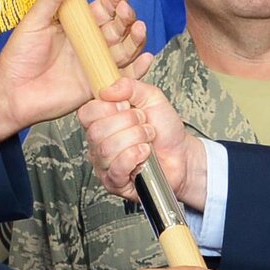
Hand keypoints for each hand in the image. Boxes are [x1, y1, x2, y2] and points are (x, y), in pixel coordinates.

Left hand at [0, 0, 151, 138]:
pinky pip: (123, 76)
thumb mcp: (34, 22)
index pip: (102, 10)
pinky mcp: (98, 84)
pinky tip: (146, 58)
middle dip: (126, 17)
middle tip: (125, 12)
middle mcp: (89, 43)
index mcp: (76, 26)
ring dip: (135, 38)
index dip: (112, 1)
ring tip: (139, 29)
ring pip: (124, 49)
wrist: (12, 93)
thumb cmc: (19, 57)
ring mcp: (95, 63)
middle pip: (117, 27)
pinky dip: (138, 69)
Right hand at [78, 77, 205, 207]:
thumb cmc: (165, 129)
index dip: (109, 108)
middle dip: (129, 124)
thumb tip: (107, 89)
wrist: (182, 154)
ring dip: (135, 140)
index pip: (87, 113)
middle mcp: (98, 143)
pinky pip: (116, 169)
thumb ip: (130, 86)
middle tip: (145, 125)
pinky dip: (134, 157)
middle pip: (97, 131)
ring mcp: (104, 164)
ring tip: (148, 140)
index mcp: (102, 121)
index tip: (128, 107)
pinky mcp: (114, 182)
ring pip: (107, 149)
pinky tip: (145, 154)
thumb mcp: (152, 98)